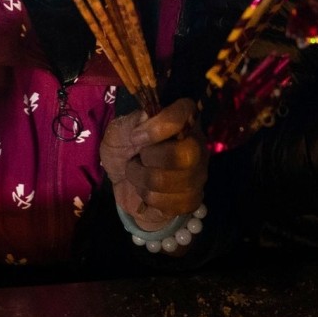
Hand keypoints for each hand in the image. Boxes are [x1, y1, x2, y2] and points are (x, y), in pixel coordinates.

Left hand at [101, 98, 207, 234]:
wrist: (122, 184)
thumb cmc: (123, 150)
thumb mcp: (119, 131)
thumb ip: (132, 122)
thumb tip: (147, 116)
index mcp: (182, 120)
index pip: (186, 112)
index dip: (160, 126)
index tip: (135, 136)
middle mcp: (197, 145)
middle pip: (185, 154)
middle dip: (150, 158)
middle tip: (138, 158)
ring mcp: (198, 174)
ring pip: (169, 181)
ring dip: (141, 179)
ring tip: (138, 173)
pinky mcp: (192, 200)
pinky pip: (170, 204)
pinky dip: (148, 198)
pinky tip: (147, 191)